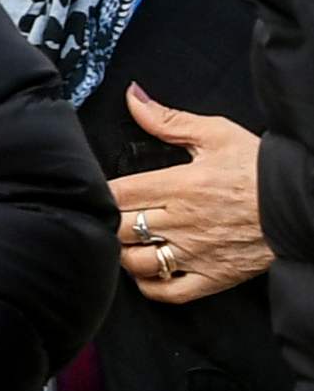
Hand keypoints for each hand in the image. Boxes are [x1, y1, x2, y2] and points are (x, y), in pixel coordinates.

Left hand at [115, 86, 271, 303]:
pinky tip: (148, 270)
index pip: (116, 194)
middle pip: (119, 229)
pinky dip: (150, 285)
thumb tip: (133, 98)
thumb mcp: (217, 134)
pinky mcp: (213, 277)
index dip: (99, 192)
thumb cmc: (260, 169)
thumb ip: (168, 120)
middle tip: (113, 216)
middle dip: (109, 222)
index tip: (98, 190)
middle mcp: (182, 223)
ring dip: (124, 253)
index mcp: (178, 186)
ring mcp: (196, 254)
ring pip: (136, 263)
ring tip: (128, 241)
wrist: (303, 203)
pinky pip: (168, 292)